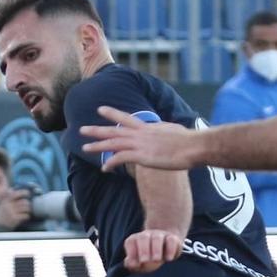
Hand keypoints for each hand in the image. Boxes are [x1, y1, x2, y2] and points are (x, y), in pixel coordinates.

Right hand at [0, 190, 32, 229]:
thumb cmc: (2, 213)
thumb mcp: (3, 203)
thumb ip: (8, 196)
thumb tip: (14, 188)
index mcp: (6, 200)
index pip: (16, 193)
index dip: (24, 192)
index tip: (28, 193)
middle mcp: (9, 206)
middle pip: (24, 202)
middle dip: (28, 204)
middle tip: (27, 206)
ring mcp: (12, 212)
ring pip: (26, 208)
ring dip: (28, 210)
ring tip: (26, 212)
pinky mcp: (15, 219)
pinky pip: (26, 215)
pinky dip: (27, 216)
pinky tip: (25, 217)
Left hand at [81, 107, 204, 171]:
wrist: (193, 146)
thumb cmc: (189, 141)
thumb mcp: (174, 131)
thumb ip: (166, 131)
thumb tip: (169, 131)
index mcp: (148, 127)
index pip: (126, 118)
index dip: (112, 113)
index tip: (100, 109)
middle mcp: (141, 134)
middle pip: (114, 130)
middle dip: (97, 130)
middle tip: (82, 129)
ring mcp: (140, 144)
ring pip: (113, 143)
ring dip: (97, 145)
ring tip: (85, 147)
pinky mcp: (142, 156)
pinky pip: (120, 158)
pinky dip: (110, 162)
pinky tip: (104, 168)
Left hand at [124, 228, 183, 273]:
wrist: (167, 248)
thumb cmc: (149, 258)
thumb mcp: (139, 263)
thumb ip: (132, 264)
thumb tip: (130, 264)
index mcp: (135, 239)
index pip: (131, 242)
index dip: (131, 252)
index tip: (134, 264)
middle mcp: (147, 235)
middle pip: (143, 238)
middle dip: (143, 250)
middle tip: (144, 261)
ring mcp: (160, 235)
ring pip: (157, 238)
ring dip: (156, 249)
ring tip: (156, 260)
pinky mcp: (173, 238)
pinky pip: (171, 240)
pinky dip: (170, 249)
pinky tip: (168, 259)